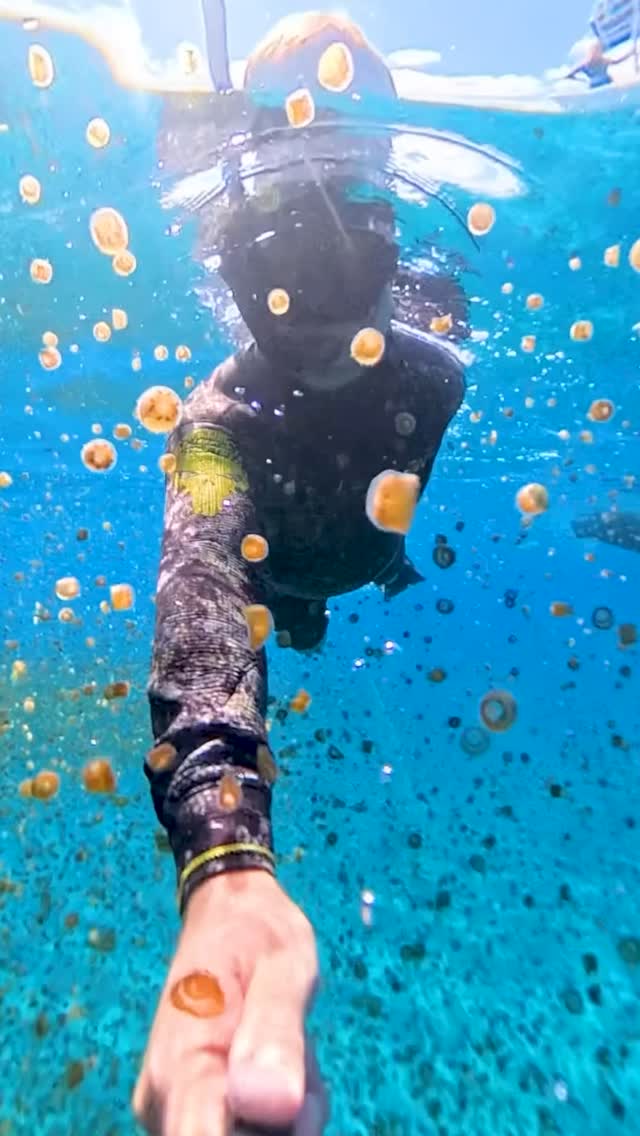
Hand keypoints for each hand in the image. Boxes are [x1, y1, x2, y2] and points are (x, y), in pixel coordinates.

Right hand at [133, 870, 326, 1135]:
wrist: (228, 913)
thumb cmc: (255, 931)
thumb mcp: (283, 966)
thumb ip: (275, 1031)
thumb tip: (271, 1107)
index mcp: (178, 1067)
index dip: (256, 1135)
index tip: (286, 1095)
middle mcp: (164, 1103)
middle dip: (286, 1122)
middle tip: (301, 1053)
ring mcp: (177, 1111)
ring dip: (290, 1115)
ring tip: (296, 1047)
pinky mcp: (196, 1114)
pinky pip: (253, 1132)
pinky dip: (284, 1113)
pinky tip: (289, 1064)